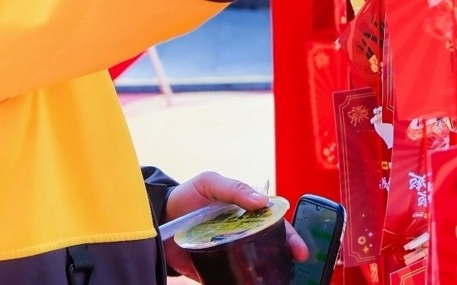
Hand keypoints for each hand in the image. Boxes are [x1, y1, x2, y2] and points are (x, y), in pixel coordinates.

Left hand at [163, 171, 308, 278]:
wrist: (158, 215)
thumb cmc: (188, 195)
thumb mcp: (210, 183)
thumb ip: (234, 188)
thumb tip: (262, 201)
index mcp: (245, 214)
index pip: (275, 225)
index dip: (290, 237)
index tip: (299, 250)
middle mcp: (240, 235)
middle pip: (269, 250)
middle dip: (284, 261)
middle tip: (292, 270)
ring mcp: (227, 254)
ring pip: (252, 268)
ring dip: (264, 277)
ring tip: (273, 283)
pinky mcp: (211, 270)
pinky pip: (227, 281)